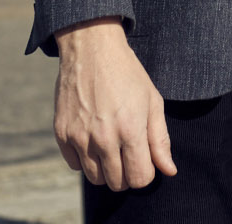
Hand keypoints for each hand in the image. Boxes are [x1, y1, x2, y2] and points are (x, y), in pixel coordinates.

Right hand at [52, 17, 177, 190]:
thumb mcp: (152, 102)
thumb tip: (169, 171)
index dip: (146, 172)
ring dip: (105, 169)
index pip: (139, 178)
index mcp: (131, 130)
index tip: (144, 159)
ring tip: (110, 145)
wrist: (91, 48)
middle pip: (117, 183)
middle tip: (127, 151)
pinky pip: (74, 165)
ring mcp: (79, 136)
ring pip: (94, 178)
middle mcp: (103, 138)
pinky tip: (92, 139)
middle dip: (126, 173)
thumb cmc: (127, 74)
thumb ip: (160, 140)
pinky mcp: (61, 132)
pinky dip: (84, 158)